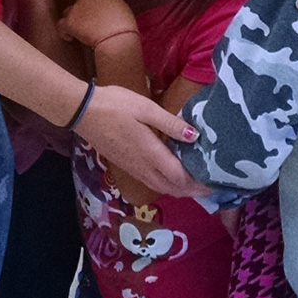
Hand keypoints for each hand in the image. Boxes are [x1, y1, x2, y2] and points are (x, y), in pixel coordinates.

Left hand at [58, 0, 136, 48]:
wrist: (117, 38)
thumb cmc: (124, 27)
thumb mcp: (121, 7)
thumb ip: (109, 3)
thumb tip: (105, 8)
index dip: (91, 7)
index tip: (96, 17)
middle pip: (79, 3)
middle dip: (82, 14)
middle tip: (89, 27)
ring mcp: (77, 7)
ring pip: (68, 13)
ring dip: (73, 22)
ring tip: (80, 34)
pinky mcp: (70, 21)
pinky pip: (61, 25)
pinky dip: (65, 32)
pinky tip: (71, 38)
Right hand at [75, 85, 208, 197]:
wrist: (82, 111)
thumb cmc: (115, 105)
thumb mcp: (146, 108)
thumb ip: (170, 124)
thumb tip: (195, 136)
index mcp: (150, 154)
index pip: (179, 178)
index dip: (198, 184)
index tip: (215, 183)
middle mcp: (142, 167)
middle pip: (171, 188)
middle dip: (191, 191)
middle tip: (209, 187)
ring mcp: (132, 168)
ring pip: (160, 187)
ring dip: (178, 189)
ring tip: (194, 184)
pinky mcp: (124, 165)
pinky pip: (150, 181)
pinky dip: (165, 183)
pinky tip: (169, 173)